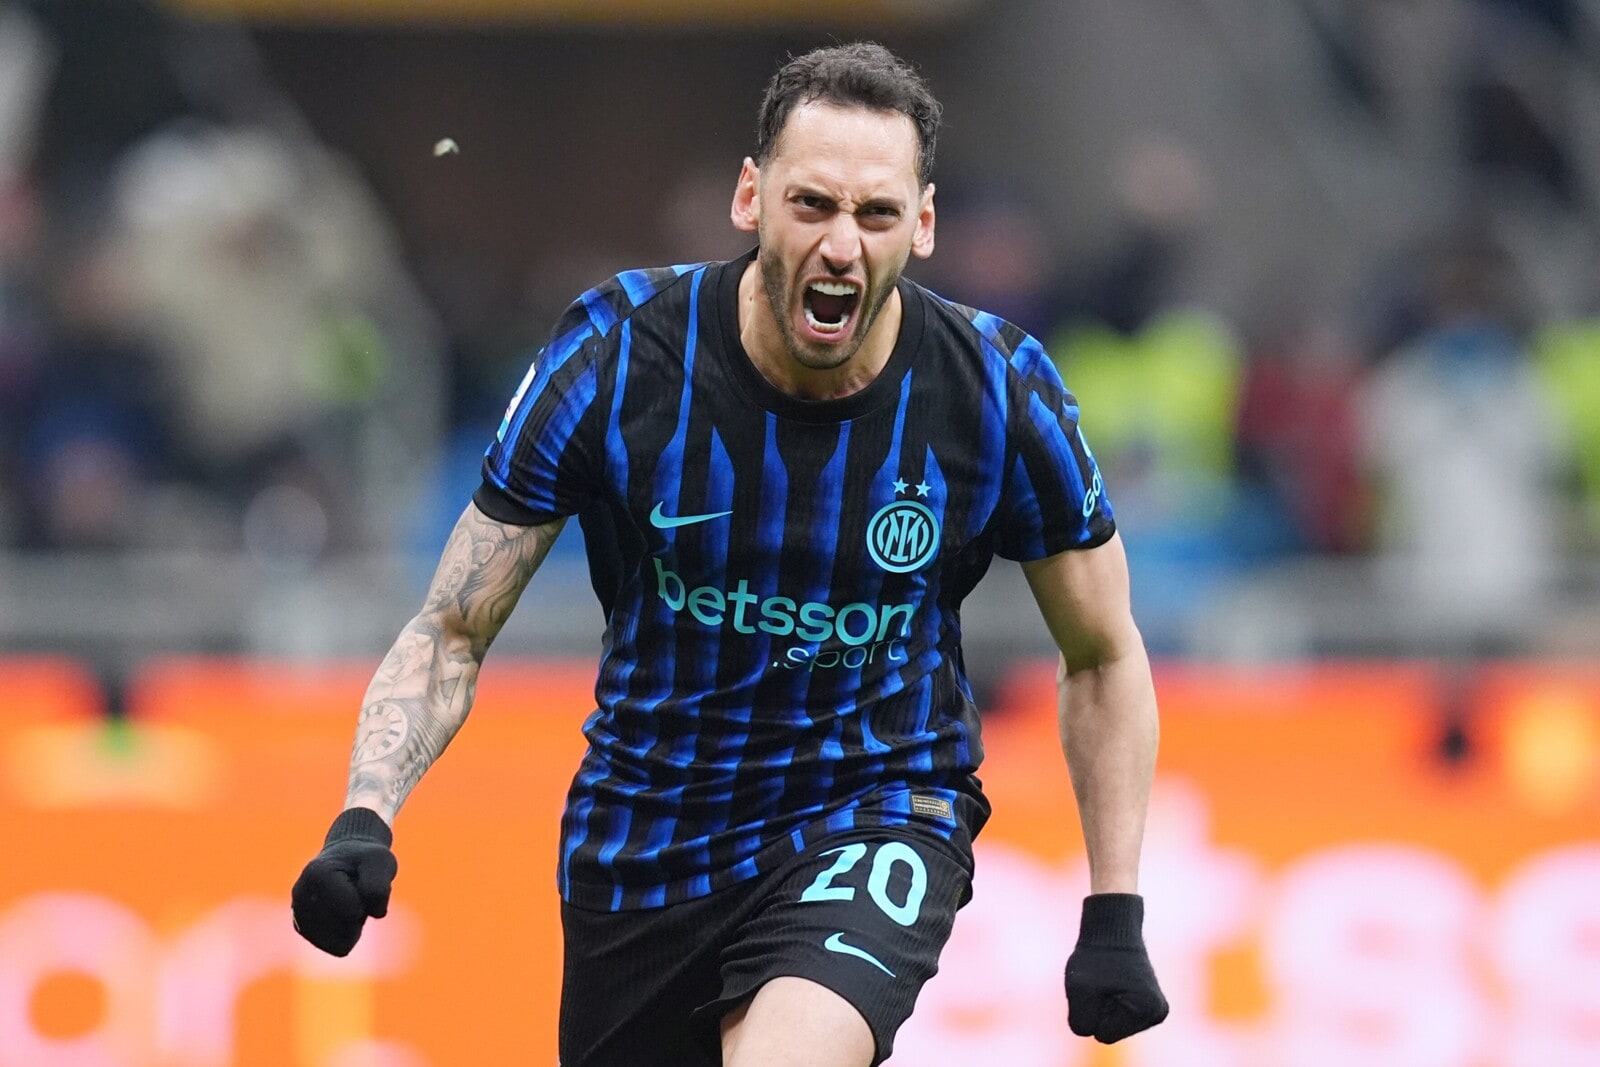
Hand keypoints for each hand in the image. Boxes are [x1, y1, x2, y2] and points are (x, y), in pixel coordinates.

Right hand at [291, 807, 397, 955]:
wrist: (347, 859)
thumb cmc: (365, 860)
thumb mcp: (380, 862)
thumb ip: (379, 885)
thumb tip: (377, 914)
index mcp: (317, 875)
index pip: (352, 910)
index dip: (367, 899)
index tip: (360, 881)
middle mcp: (301, 895)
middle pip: (346, 928)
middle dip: (360, 913)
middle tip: (356, 891)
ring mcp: (298, 914)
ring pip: (341, 941)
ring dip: (354, 924)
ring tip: (350, 901)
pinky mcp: (303, 929)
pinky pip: (337, 948)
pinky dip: (348, 934)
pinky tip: (343, 913)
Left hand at [1064, 893, 1167, 1042]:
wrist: (1113, 928)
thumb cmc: (1095, 956)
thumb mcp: (1079, 988)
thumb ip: (1080, 1021)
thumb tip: (1092, 1034)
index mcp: (1147, 1009)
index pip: (1103, 1034)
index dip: (1094, 1010)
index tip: (1100, 985)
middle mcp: (1157, 1013)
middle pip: (1110, 1032)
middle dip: (1100, 1009)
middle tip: (1103, 982)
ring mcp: (1155, 1011)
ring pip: (1113, 1026)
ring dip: (1104, 1005)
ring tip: (1109, 981)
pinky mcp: (1148, 1006)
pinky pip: (1117, 1018)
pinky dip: (1109, 1003)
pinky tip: (1114, 983)